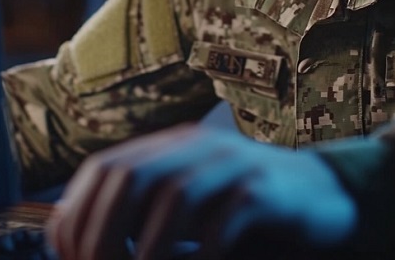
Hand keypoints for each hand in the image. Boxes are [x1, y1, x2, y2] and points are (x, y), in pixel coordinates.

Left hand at [46, 124, 356, 259]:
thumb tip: (73, 243)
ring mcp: (233, 164)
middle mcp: (196, 147)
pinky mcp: (266, 191)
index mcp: (169, 147)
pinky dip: (204, 252)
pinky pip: (228, 218)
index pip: (104, 168)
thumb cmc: (241, 213)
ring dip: (152, 247)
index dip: (78, 214)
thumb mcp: (184, 208)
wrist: (321, 196)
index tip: (73, 259)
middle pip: (132, 176)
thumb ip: (138, 215)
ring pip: (177, 194)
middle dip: (105, 233)